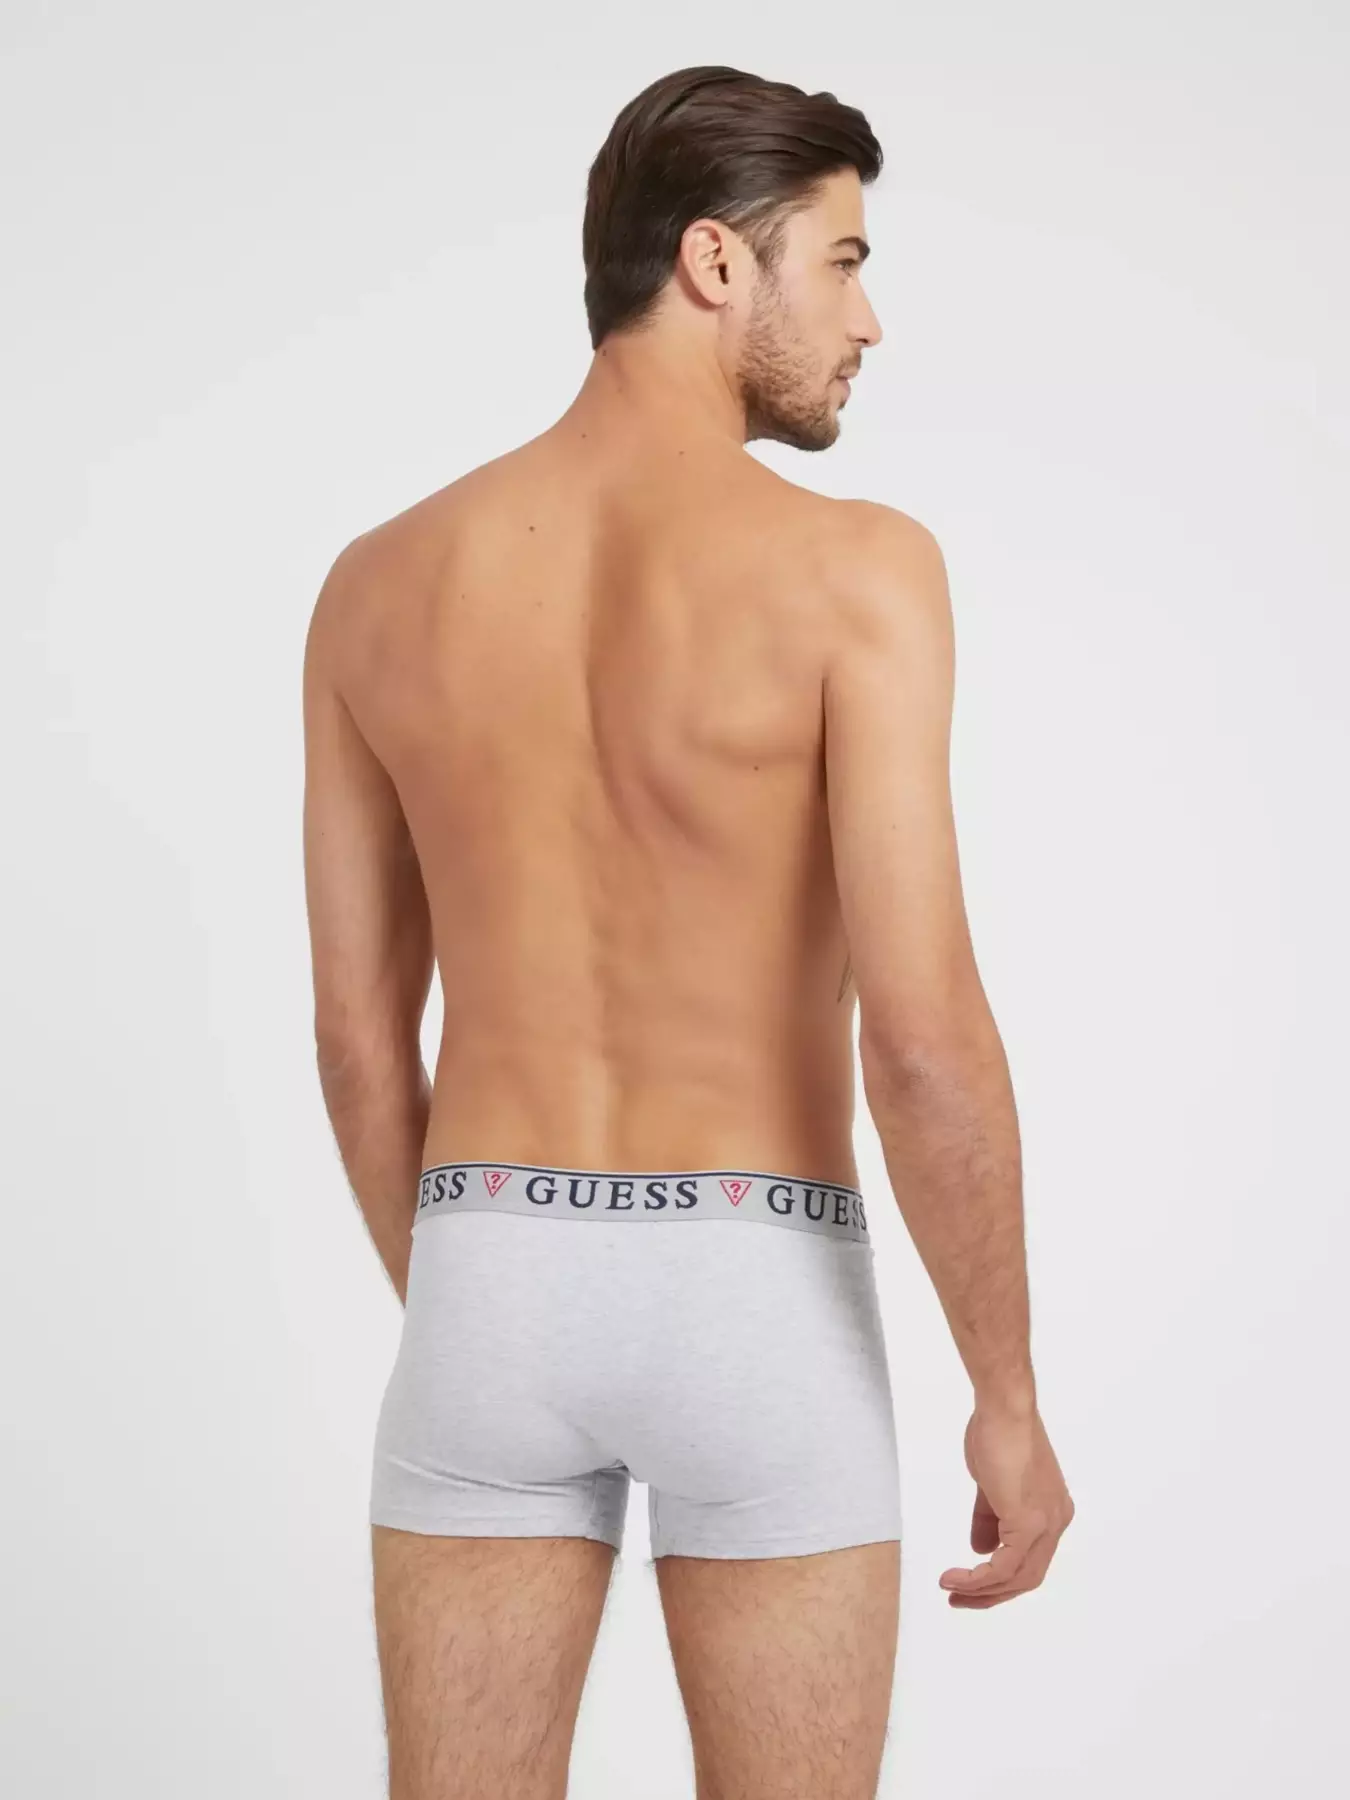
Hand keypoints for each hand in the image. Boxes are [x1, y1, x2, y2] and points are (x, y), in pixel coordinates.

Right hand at [939, 1401, 1073, 1607]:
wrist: (1003, 1410)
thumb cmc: (997, 1434)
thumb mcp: (992, 1484)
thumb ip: (989, 1518)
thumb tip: (980, 1549)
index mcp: (1051, 1512)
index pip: (1030, 1559)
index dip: (1001, 1578)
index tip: (971, 1584)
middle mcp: (1055, 1522)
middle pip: (1027, 1577)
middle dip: (991, 1594)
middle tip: (959, 1598)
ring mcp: (1045, 1524)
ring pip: (1017, 1577)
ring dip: (981, 1590)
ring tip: (951, 1590)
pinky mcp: (1029, 1522)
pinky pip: (1004, 1565)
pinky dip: (978, 1578)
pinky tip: (956, 1578)